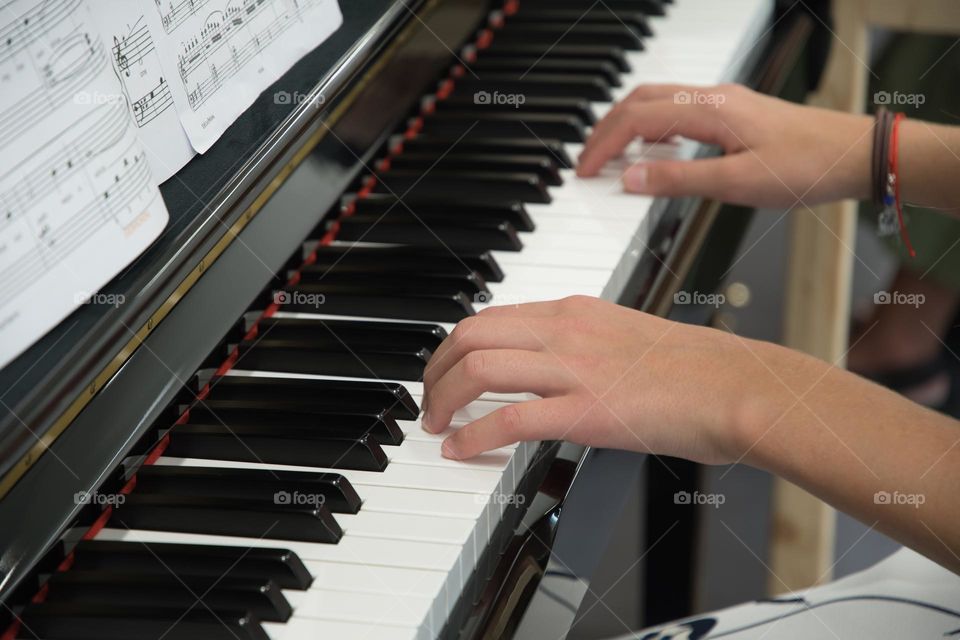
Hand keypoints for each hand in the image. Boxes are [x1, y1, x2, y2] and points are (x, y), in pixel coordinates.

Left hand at [421, 296, 780, 463]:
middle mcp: (566, 330)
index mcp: (575, 311)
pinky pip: (508, 419)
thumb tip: (548, 370)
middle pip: (471, 334)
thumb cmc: (694, 369)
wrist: (736, 386)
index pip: (493, 316)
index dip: (456, 345)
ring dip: (443, 399)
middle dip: (436, 369)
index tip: (446, 369)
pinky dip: (472, 435)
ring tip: (435, 425)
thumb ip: (581, 344)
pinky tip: (460, 449)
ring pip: (479, 368)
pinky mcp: (585, 410)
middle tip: (430, 399)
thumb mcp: (625, 336)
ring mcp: (574, 368)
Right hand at [576, 83, 873, 207]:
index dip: (604, 145)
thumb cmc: (806, 167)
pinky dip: (651, 128)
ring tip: (608, 156)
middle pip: (639, 101)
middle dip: (605, 130)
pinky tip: (652, 152)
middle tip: (586, 162)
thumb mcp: (737, 183)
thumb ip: (679, 181)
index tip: (584, 171)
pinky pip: (677, 111)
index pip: (636, 119)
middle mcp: (713, 98)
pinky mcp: (733, 113)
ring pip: (657, 102)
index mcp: (709, 110)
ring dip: (626, 126)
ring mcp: (723, 102)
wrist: (855, 155)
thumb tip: (630, 179)